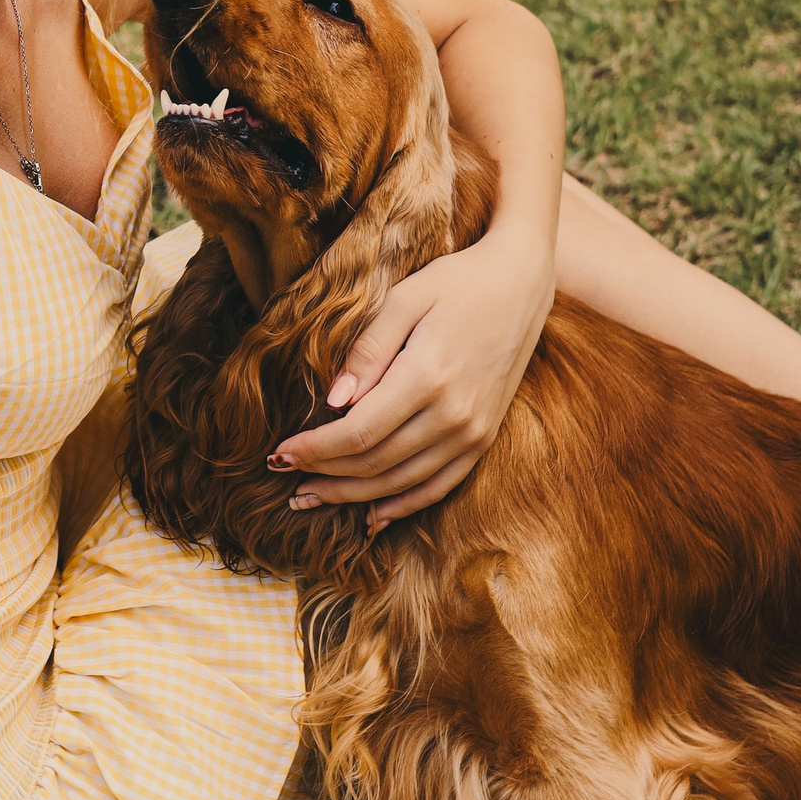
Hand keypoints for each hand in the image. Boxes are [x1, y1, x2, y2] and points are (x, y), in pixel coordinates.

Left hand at [268, 230, 552, 528]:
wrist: (521, 283)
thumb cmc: (457, 283)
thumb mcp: (405, 299)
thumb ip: (368, 351)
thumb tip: (334, 402)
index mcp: (427, 377)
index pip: (358, 432)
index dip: (315, 449)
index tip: (279, 451)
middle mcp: (454, 415)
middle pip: (375, 462)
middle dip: (324, 474)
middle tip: (283, 475)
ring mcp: (473, 432)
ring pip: (402, 482)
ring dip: (353, 496)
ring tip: (311, 497)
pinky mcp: (484, 438)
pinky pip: (440, 486)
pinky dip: (403, 505)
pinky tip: (372, 516)